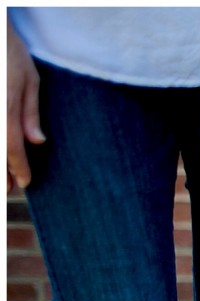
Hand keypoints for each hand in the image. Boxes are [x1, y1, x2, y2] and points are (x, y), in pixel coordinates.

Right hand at [7, 18, 44, 190]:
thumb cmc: (9, 52)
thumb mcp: (29, 79)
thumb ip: (30, 113)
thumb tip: (37, 141)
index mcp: (5, 109)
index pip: (11, 148)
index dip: (18, 168)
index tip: (26, 182)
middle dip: (0, 174)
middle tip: (9, 190)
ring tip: (1, 181)